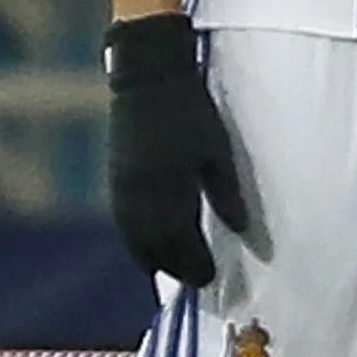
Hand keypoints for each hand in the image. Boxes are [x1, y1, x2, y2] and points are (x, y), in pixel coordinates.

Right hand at [104, 14, 248, 286]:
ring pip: (135, 239)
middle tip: (195, 279)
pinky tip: (148, 241)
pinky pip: (124, 223)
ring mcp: (124, 189)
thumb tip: (241, 229)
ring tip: (170, 269)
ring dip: (152, 257)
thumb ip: (226, 192)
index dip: (196, 265)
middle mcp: (142, 197)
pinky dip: (137, 239)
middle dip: (175, 267)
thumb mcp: (217, 149)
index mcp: (171, 190)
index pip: (181, 244)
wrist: (146, 77)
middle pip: (155, 249)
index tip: (210, 278)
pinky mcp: (115, 178)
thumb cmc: (189, 110)